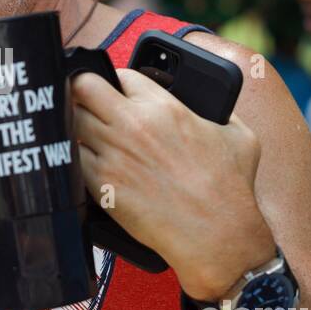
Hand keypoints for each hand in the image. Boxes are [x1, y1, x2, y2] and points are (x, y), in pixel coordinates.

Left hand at [72, 67, 274, 300]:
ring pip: (71, 121)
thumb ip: (222, 112)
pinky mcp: (100, 183)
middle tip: (88, 104)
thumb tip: (218, 105)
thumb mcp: (239, 136)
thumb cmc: (229, 190)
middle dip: (82, 91)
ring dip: (77, 126)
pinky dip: (77, 158)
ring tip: (89, 136)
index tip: (118, 92)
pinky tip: (90, 163)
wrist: (216, 234)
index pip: (122, 75)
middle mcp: (132, 125)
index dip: (117, 82)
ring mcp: (113, 154)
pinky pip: (72, 158)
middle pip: (83, 86)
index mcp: (163, 107)